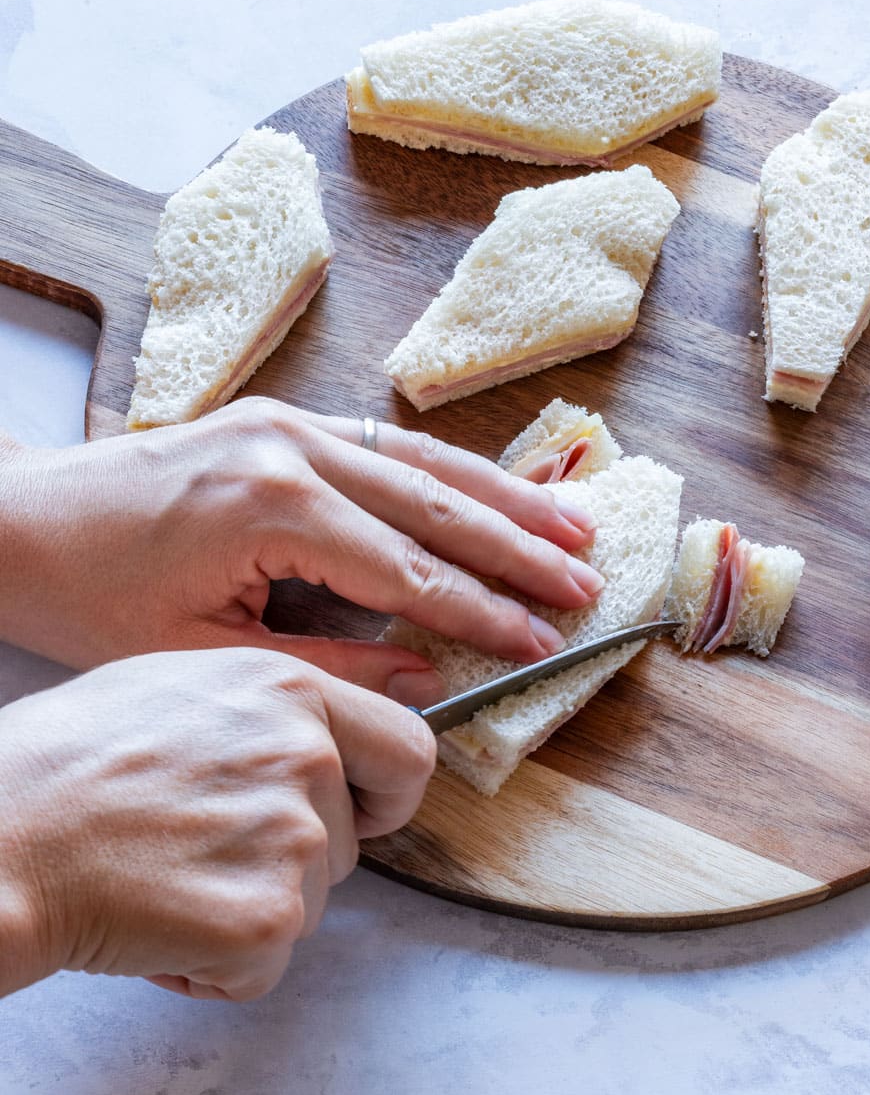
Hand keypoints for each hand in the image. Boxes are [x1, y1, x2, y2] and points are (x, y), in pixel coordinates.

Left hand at [0, 399, 600, 683]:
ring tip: (574, 522)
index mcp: (275, 506)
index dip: (486, 612)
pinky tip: (493, 487)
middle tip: (588, 580)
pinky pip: (386, 442)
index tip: (545, 640)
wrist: (18, 519)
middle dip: (519, 547)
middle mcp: (294, 448)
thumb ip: (330, 659)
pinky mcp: (280, 419)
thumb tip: (430, 676)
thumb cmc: (91, 594)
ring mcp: (289, 422)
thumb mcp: (205, 652)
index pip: (411, 571)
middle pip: (435, 506)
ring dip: (504, 495)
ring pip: (424, 462)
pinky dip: (448, 469)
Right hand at [0, 647, 435, 999]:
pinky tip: (155, 923)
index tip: (362, 812)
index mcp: (290, 689)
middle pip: (347, 840)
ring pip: (308, 904)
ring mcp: (292, 838)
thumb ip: (271, 709)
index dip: (388, 792)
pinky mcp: (266, 919)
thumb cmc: (64, 764)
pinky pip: (264, 966)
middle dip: (290, 860)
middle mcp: (307, 755)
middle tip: (204, 851)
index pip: (407, 749)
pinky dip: (215, 967)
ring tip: (163, 878)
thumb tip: (329, 737)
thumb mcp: (181, 685)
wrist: (1, 836)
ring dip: (246, 911)